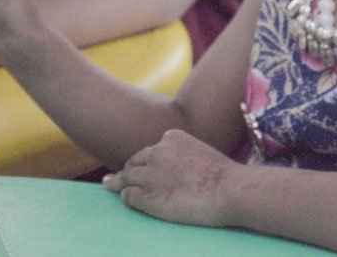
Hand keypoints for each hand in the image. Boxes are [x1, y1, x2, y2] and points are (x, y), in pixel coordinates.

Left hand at [103, 129, 237, 227]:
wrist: (228, 188)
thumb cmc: (221, 172)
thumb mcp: (200, 151)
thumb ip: (183, 154)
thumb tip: (177, 165)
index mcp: (171, 138)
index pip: (152, 149)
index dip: (147, 160)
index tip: (145, 166)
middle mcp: (157, 153)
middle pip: (134, 162)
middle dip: (129, 169)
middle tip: (119, 176)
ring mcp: (149, 176)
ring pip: (124, 178)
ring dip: (116, 182)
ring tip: (109, 185)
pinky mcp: (147, 197)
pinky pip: (128, 196)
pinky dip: (126, 197)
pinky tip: (126, 199)